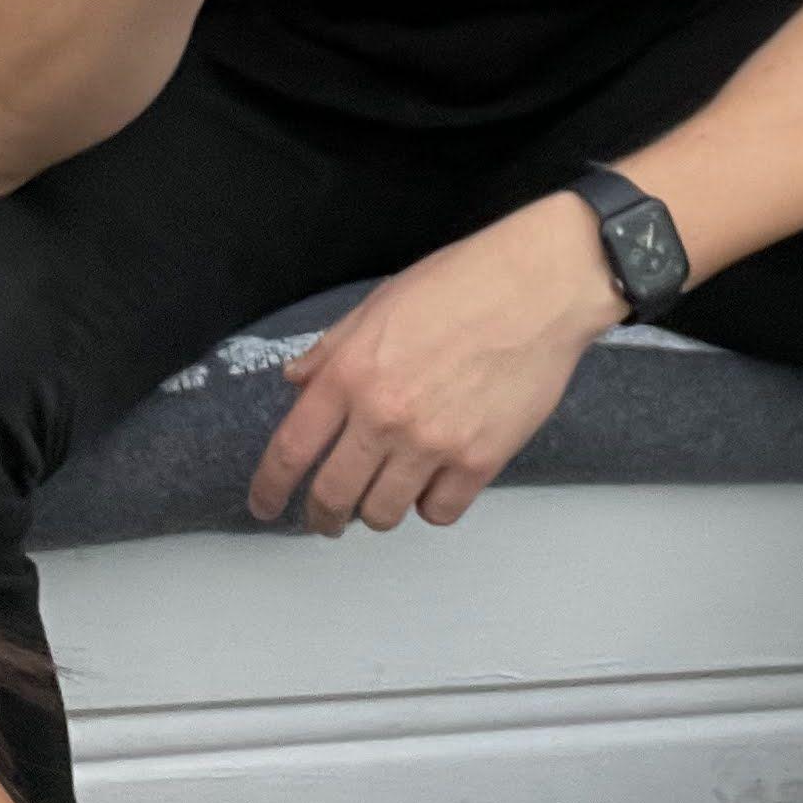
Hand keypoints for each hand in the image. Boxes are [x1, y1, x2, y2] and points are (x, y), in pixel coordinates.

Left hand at [247, 197, 621, 533]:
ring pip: (383, 514)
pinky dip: (428, 505)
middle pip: (332, 496)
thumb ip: (332, 350)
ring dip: (374, 512)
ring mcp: (433, 443)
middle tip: (322, 519)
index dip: (270, 488)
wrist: (539, 288)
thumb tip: (296, 381)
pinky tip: (433, 483)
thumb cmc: (461, 283)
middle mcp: (384, 416)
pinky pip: (439, 511)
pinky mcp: (480, 461)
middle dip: (319, 518)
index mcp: (351, 373)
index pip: (291, 450)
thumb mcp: (380, 304)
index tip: (264, 505)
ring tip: (382, 496)